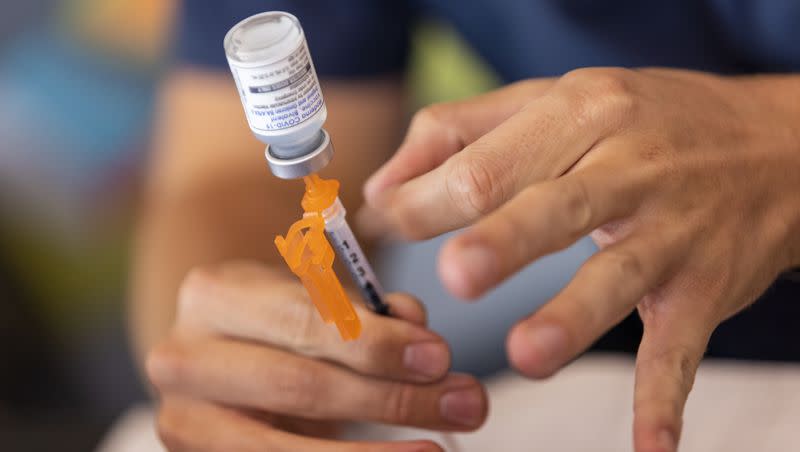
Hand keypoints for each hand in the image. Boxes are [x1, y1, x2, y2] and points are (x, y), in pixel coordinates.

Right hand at [147, 261, 486, 450]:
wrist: (225, 350)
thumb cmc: (285, 317)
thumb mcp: (321, 296)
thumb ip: (369, 309)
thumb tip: (419, 333)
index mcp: (212, 294)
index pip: (303, 320)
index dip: (376, 344)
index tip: (439, 357)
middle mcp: (181, 357)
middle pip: (300, 387)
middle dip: (391, 399)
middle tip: (465, 403)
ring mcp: (181, 421)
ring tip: (438, 450)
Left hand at [362, 68, 799, 451]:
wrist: (777, 148)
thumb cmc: (643, 121)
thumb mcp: (554, 99)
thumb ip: (459, 132)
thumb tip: (382, 188)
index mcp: (578, 115)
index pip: (488, 164)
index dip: (426, 203)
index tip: (385, 230)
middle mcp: (628, 170)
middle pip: (554, 209)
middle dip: (501, 242)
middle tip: (455, 275)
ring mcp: (670, 233)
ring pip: (615, 278)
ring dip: (572, 319)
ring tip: (525, 355)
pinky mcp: (702, 290)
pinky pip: (680, 348)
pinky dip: (664, 399)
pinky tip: (649, 448)